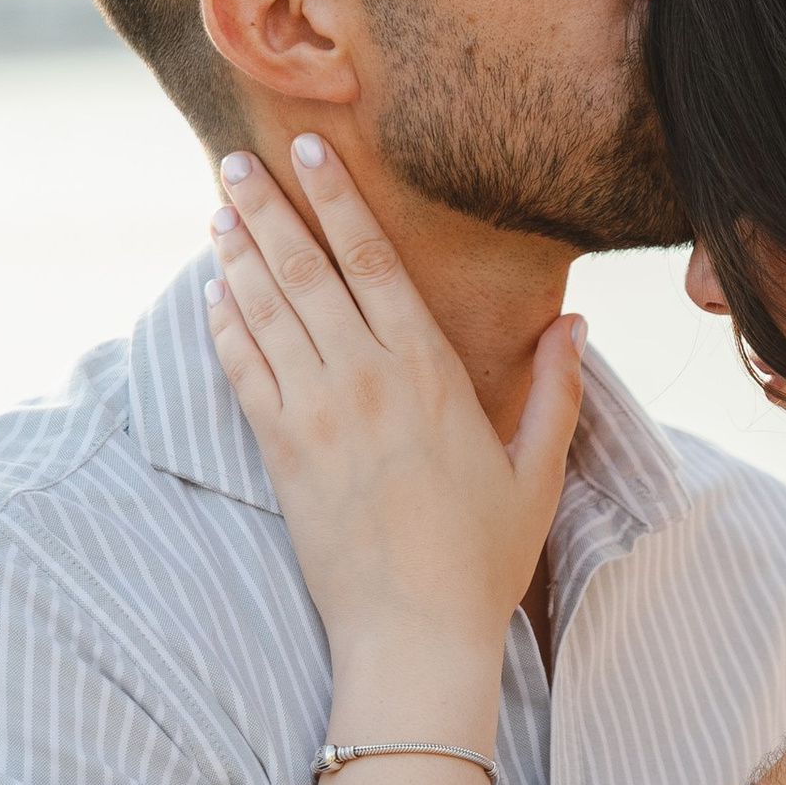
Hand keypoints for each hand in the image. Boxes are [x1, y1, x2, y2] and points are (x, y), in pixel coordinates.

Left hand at [205, 140, 582, 671]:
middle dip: (267, 207)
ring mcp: (314, 414)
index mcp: (428, 370)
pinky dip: (223, 326)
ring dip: (236, 254)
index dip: (337, 197)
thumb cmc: (482, 559)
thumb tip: (574, 323)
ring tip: (217, 207)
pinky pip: (242, 371)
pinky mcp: (280, 454)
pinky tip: (211, 292)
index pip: (372, 259)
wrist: (414, 634)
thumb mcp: (536, 471)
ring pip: (264, 310)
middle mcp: (363, 379)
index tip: (308, 149)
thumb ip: (556, 391)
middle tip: (233, 160)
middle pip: (304, 268)